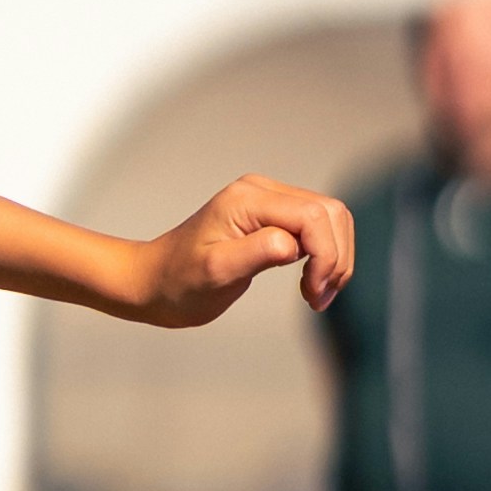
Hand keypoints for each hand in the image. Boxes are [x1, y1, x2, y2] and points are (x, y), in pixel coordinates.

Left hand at [125, 176, 354, 327]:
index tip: (313, 294)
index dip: (326, 255)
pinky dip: (324, 256)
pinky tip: (310, 282)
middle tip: (318, 299)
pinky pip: (317, 228)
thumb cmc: (178, 282)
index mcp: (247, 200)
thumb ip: (256, 253)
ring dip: (334, 258)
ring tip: (316, 295)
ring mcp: (268, 201)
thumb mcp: (215, 272)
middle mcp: (261, 191)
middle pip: (330, 213)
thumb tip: (293, 246)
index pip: (313, 216)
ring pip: (330, 219)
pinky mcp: (273, 216)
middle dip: (335, 257)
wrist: (154, 282)